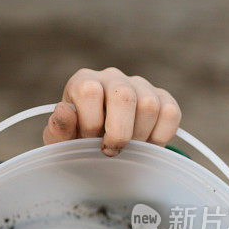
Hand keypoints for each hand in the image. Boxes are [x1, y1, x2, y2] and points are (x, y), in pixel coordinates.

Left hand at [42, 67, 181, 155]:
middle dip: (119, 132)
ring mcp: (139, 84)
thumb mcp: (61, 142)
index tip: (88, 142)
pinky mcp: (162, 97)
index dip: (90, 122)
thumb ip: (59, 129)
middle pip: (124, 96)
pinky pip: (170, 113)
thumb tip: (64, 110)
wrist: (97, 148)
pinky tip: (145, 145)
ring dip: (139, 136)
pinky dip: (160, 136)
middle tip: (111, 151)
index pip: (90, 91)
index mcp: (83, 82)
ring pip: (150, 105)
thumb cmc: (76, 142)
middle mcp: (111, 77)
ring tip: (127, 149)